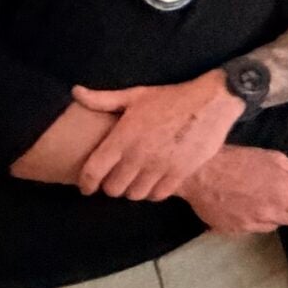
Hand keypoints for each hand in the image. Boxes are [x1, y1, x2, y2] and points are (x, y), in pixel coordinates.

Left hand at [70, 73, 244, 200]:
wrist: (211, 102)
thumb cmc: (171, 98)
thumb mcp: (136, 95)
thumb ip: (103, 99)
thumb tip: (76, 92)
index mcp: (123, 138)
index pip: (94, 171)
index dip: (86, 183)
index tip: (86, 187)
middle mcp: (138, 156)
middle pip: (113, 188)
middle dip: (111, 186)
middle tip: (115, 180)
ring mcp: (160, 167)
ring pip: (135, 195)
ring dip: (132, 190)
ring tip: (134, 182)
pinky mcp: (179, 173)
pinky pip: (158, 195)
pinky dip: (153, 192)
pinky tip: (154, 183)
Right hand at [180, 147, 287, 234]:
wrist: (201, 172)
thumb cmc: (240, 160)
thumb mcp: (274, 158)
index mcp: (285, 195)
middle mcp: (271, 214)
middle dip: (286, 208)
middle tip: (273, 193)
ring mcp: (252, 225)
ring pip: (271, 225)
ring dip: (269, 215)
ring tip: (255, 199)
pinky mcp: (235, 231)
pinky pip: (252, 230)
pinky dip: (251, 220)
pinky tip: (242, 206)